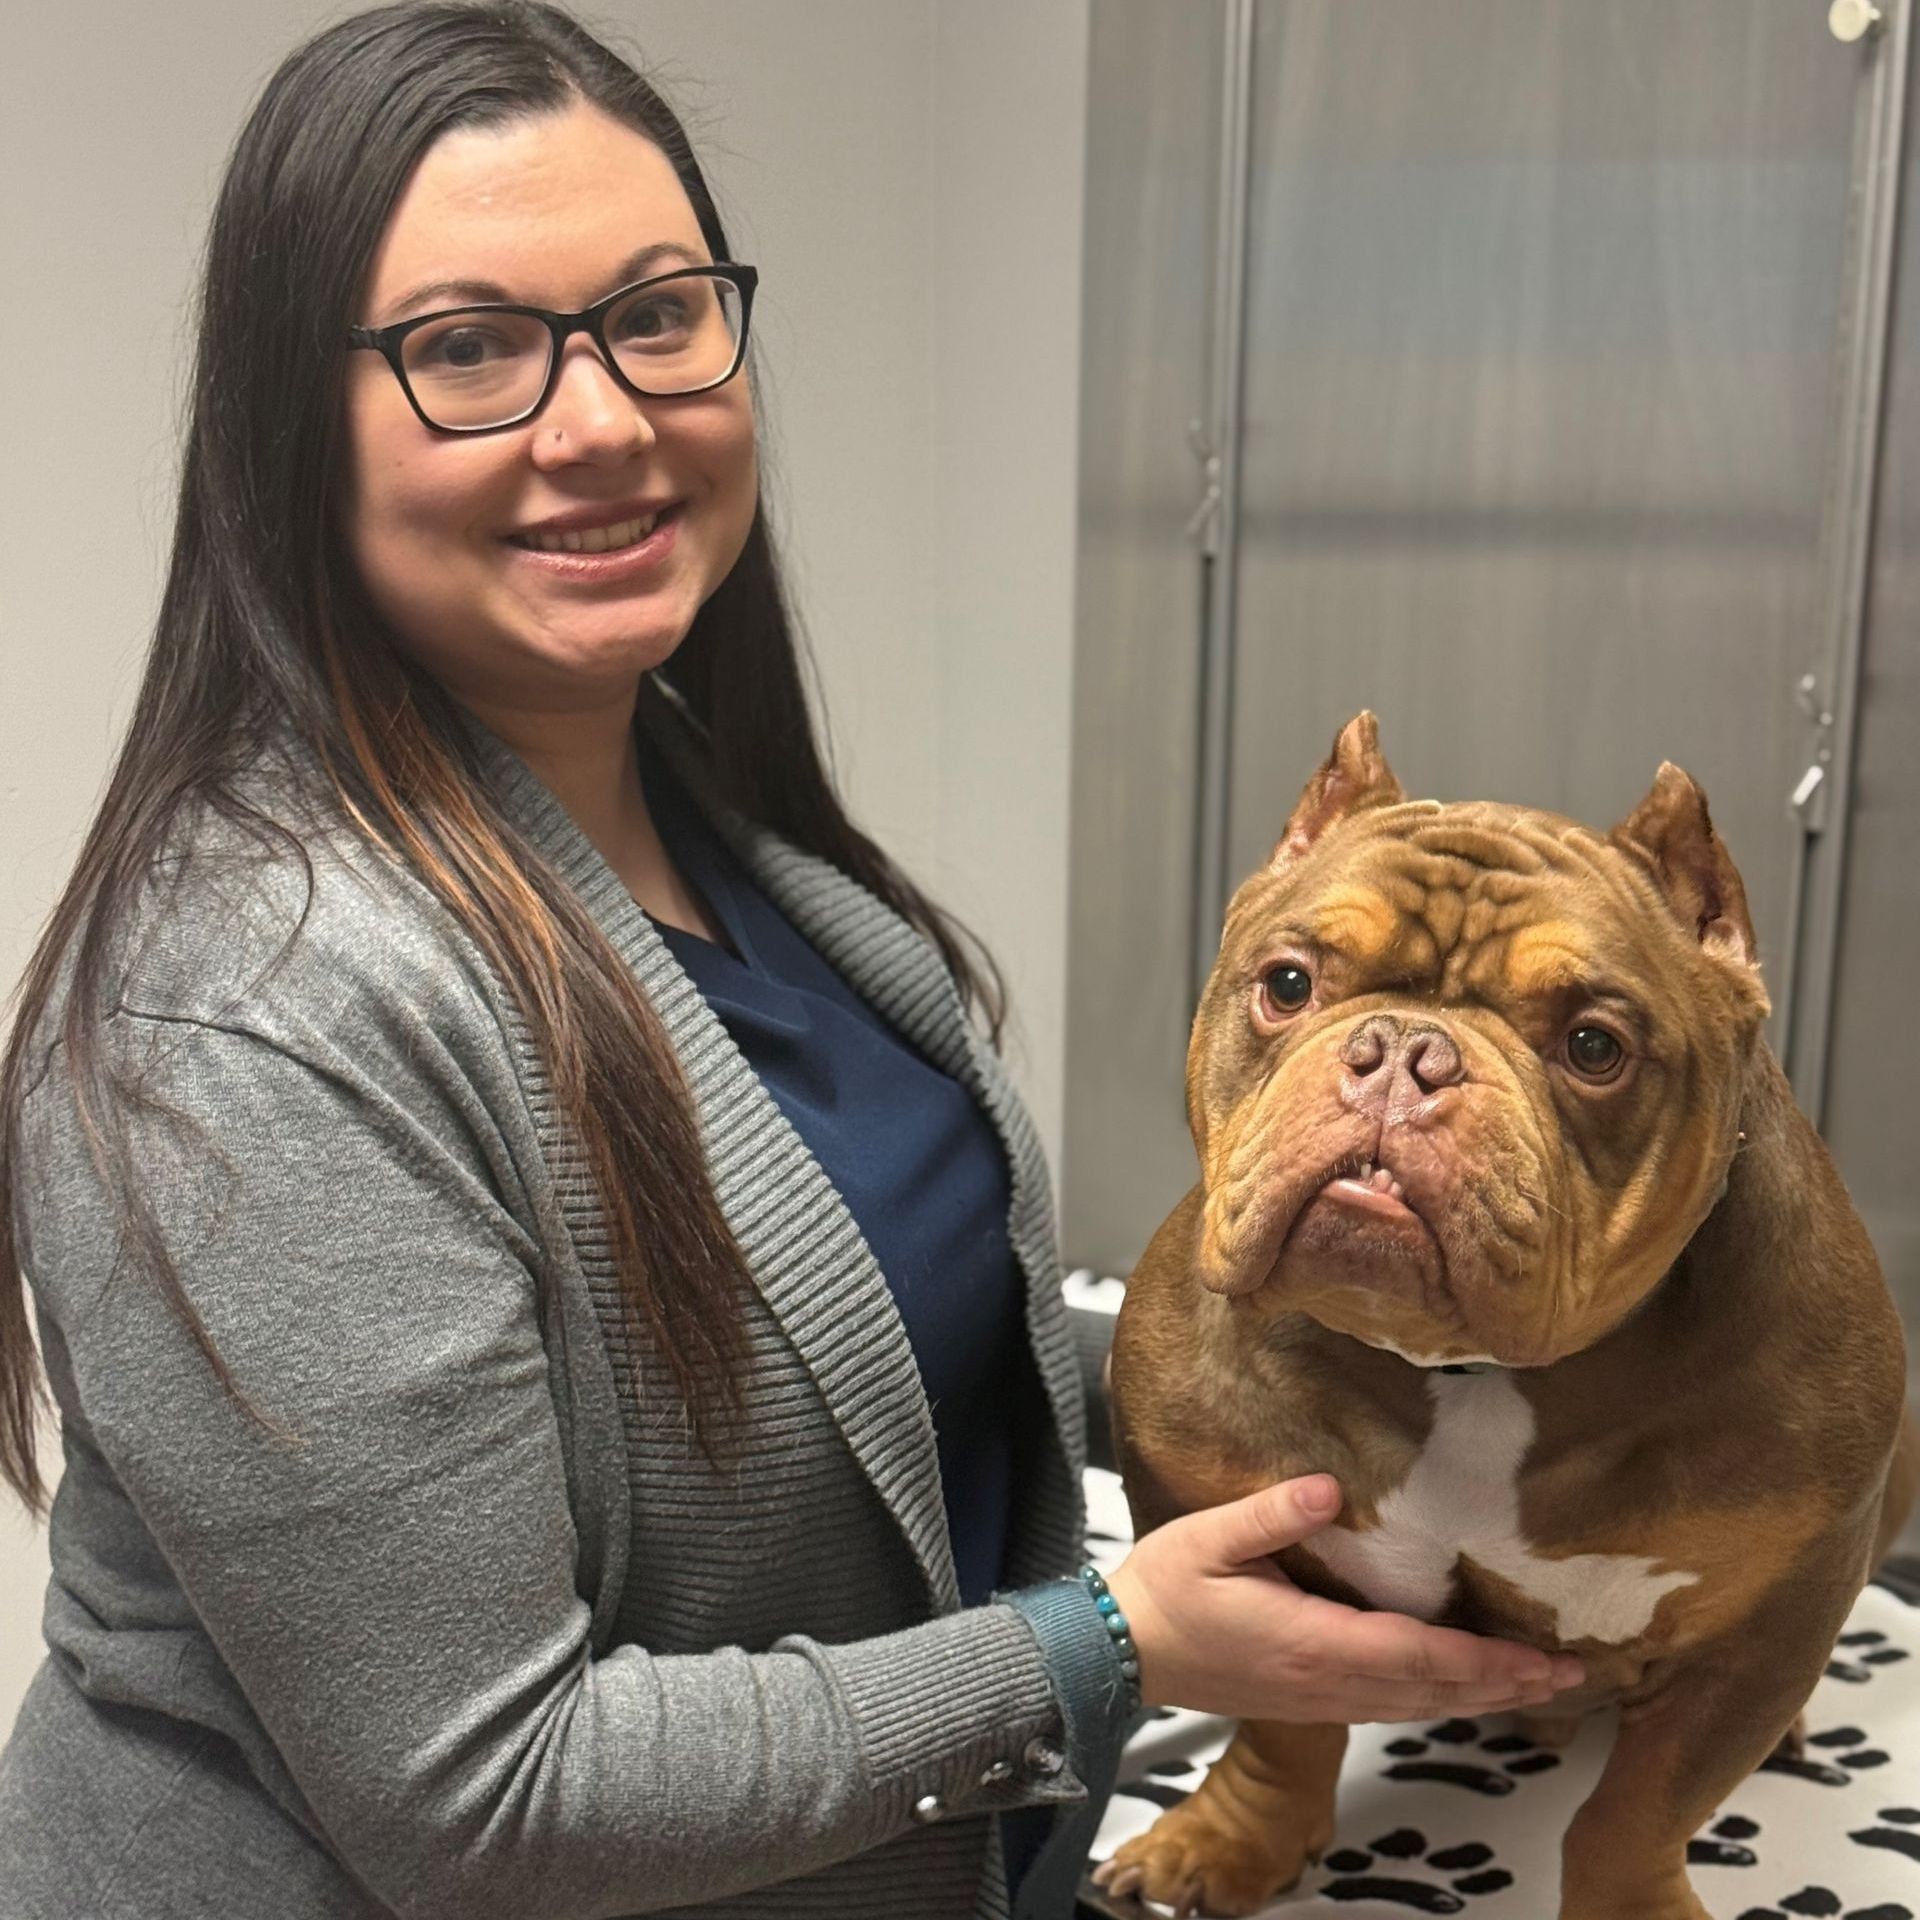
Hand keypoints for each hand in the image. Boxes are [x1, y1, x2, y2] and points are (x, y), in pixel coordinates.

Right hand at [1103, 1473, 1586, 1723]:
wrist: (1121, 1651)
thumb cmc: (1163, 1590)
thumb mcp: (1208, 1538)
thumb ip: (1271, 1513)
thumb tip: (1329, 1486)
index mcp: (1307, 1642)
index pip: (1416, 1657)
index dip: (1484, 1662)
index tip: (1539, 1658)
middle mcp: (1322, 1682)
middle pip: (1432, 1693)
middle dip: (1503, 1685)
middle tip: (1569, 1676)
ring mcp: (1316, 1699)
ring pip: (1416, 1707)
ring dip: (1478, 1697)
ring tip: (1531, 1685)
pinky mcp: (1306, 1700)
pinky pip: (1390, 1708)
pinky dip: (1437, 1700)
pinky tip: (1456, 1690)